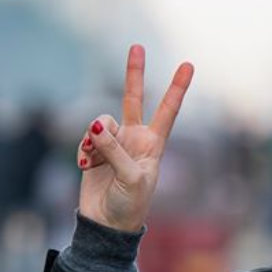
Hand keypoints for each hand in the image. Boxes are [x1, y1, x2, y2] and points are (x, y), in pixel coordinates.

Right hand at [77, 44, 193, 232]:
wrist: (106, 225)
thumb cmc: (130, 206)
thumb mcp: (130, 178)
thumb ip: (115, 149)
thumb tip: (97, 125)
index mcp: (153, 145)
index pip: (168, 111)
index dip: (177, 88)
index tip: (188, 65)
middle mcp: (135, 139)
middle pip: (133, 99)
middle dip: (134, 74)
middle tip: (137, 46)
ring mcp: (113, 144)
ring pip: (100, 122)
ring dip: (94, 138)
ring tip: (93, 159)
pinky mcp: (93, 151)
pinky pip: (86, 137)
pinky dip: (83, 149)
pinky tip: (84, 166)